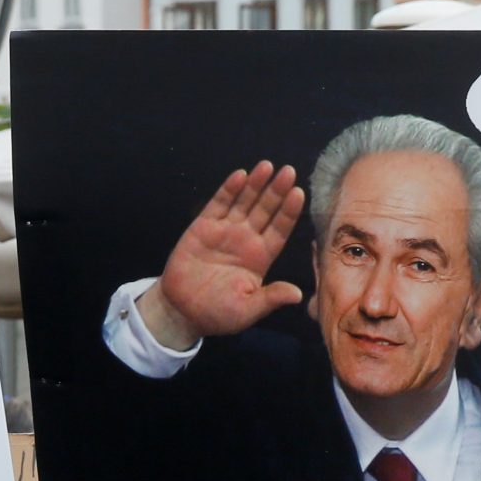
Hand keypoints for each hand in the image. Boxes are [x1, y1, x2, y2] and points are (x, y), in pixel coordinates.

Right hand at [138, 162, 305, 348]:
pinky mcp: (203, 227)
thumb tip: (298, 295)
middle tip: (288, 172)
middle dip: (276, 191)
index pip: (279, 230)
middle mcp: (246, 240)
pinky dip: (229, 190)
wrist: (182, 311)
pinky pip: (218, 204)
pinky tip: (240, 176)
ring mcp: (225, 231)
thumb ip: (270, 299)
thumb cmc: (217, 314)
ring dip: (256, 184)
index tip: (299, 194)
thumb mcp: (247, 311)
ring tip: (267, 166)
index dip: (288, 212)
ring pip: (244, 202)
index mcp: (260, 258)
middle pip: (265, 210)